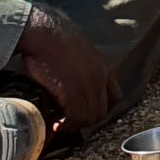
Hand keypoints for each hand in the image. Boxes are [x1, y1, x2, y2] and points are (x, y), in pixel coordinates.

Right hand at [16, 3, 118, 132]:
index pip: (116, 97)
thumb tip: (69, 82)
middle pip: (102, 111)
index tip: (88, 114)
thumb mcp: (77, 53)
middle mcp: (100, 78)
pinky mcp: (73, 93)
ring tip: (60, 125)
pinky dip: (66, 125)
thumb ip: (81, 68)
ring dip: (74, 125)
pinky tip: (55, 126)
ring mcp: (88, 86)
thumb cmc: (53, 39)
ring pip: (89, 118)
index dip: (103, 109)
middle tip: (68, 122)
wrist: (43, 33)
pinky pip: (75, 118)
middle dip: (86, 120)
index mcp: (103, 68)